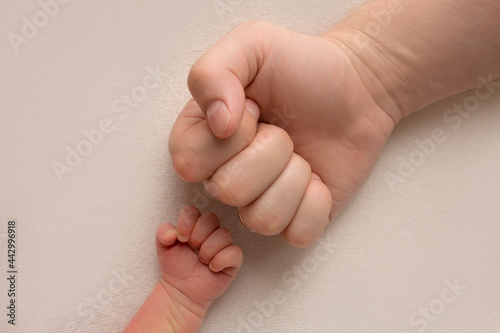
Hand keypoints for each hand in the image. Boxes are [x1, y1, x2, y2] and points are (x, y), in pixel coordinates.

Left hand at [156, 206, 242, 310]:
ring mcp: (224, 245)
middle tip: (193, 249)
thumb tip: (172, 232)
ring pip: (224, 234)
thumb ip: (162, 234)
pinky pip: (235, 252)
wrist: (181, 291)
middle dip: (198, 236)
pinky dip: (221, 260)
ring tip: (202, 261)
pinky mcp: (233, 260)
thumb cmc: (175, 267)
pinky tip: (212, 268)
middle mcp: (211, 232)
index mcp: (194, 225)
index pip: (193, 211)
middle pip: (211, 218)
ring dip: (208, 250)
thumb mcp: (163, 249)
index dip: (187, 223)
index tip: (181, 238)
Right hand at [169, 21, 395, 246]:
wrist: (357, 87)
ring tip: (300, 151)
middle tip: (284, 129)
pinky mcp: (296, 220)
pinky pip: (298, 234)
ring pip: (263, 218)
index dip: (231, 137)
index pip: (189, 163)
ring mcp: (260, 201)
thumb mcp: (251, 45)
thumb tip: (217, 125)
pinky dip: (316, 202)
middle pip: (228, 191)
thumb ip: (213, 72)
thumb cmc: (303, 66)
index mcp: (203, 137)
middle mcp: (225, 174)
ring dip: (294, 176)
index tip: (256, 109)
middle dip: (270, 152)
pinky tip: (317, 177)